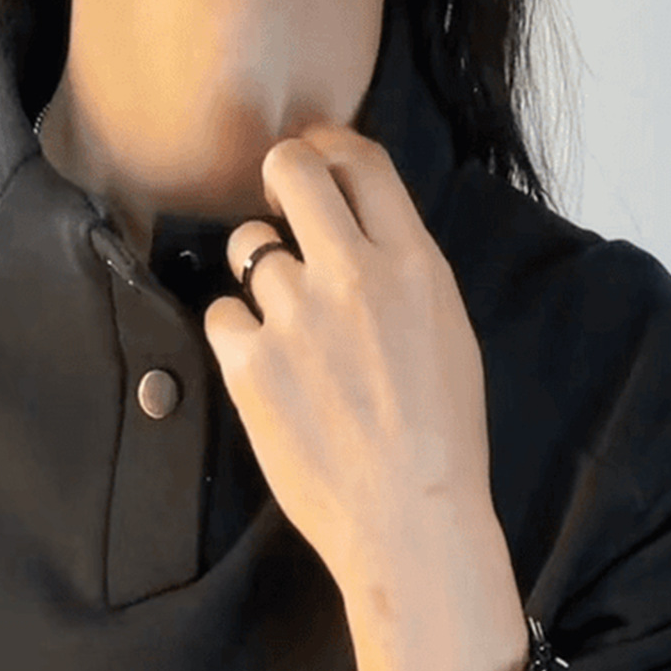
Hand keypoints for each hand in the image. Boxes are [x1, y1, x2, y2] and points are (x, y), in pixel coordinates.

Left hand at [203, 122, 494, 620]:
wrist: (409, 520)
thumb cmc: (440, 443)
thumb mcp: (449, 336)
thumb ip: (404, 274)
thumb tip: (363, 233)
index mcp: (415, 265)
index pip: (362, 162)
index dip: (329, 151)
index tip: (315, 163)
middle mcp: (353, 276)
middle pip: (291, 172)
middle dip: (278, 181)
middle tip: (278, 213)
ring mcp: (296, 318)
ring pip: (247, 248)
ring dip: (257, 275)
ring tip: (283, 324)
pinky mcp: (251, 366)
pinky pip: (221, 315)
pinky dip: (234, 334)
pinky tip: (263, 367)